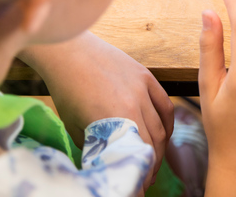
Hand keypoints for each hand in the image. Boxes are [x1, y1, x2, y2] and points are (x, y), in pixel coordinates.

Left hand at [18, 32, 172, 186]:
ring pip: (161, 127)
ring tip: (152, 162)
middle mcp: (135, 104)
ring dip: (160, 149)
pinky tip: (164, 136)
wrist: (68, 51)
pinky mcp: (146, 76)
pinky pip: (165, 105)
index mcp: (116, 120)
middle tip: (144, 181)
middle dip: (150, 167)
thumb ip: (97, 146)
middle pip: (153, 144)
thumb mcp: (77, 126)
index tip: (137, 189)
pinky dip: (168, 124)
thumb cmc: (67, 90)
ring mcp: (143, 88)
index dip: (140, 177)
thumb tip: (107, 164)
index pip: (137, 157)